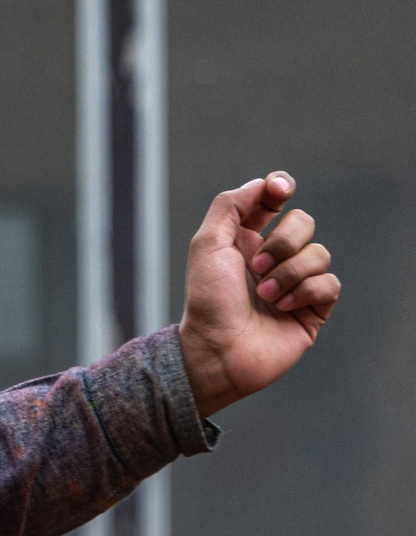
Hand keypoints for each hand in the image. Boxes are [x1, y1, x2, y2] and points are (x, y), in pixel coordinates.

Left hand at [178, 173, 338, 415]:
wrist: (217, 351)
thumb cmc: (207, 302)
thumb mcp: (207, 245)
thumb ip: (230, 206)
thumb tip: (262, 185)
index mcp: (246, 241)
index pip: (274, 201)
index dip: (280, 189)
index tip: (278, 192)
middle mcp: (273, 259)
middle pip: (303, 222)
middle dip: (284, 242)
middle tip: (257, 269)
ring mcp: (295, 283)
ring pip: (320, 253)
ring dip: (290, 273)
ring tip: (265, 297)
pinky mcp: (312, 308)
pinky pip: (329, 283)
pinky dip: (305, 292)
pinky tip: (283, 308)